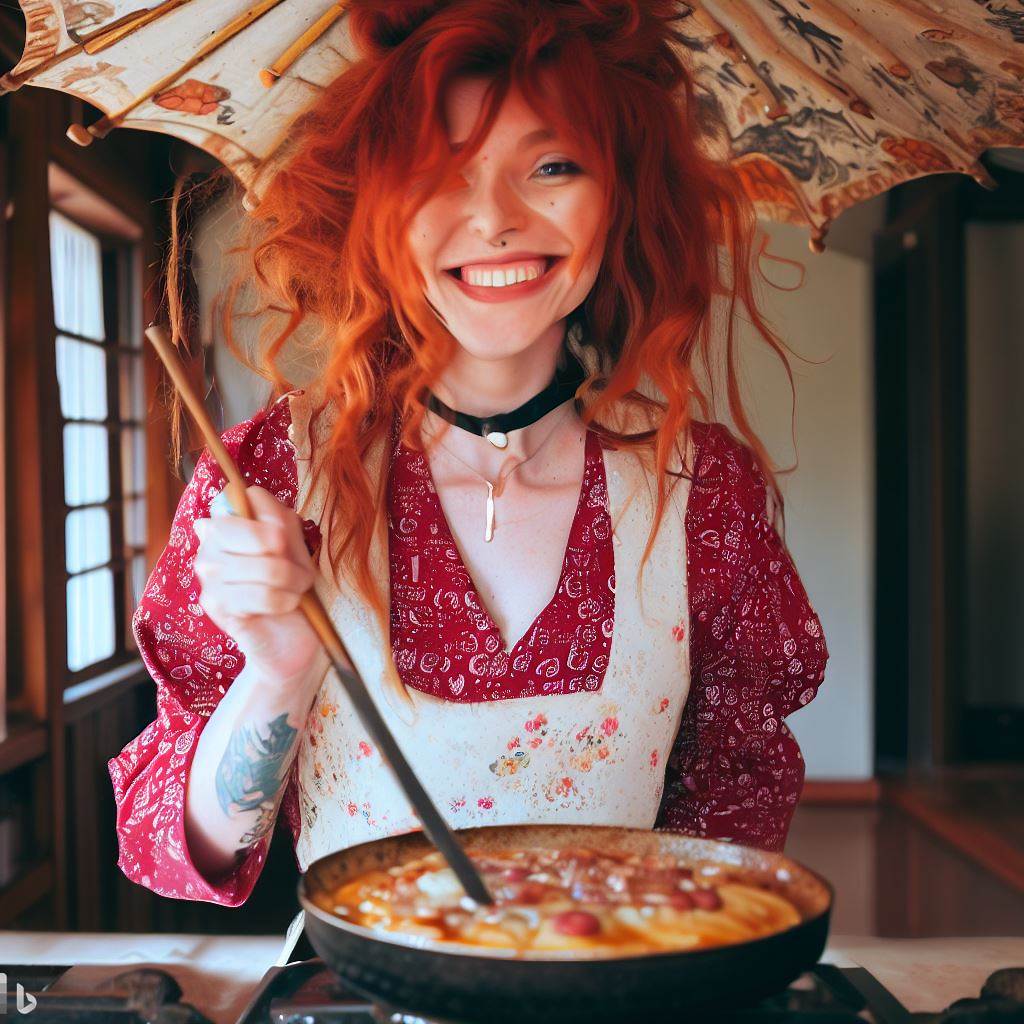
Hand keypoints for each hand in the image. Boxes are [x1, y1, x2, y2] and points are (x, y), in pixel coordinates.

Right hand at [194, 486, 322, 684]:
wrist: (291, 639)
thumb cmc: (292, 588)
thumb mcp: (295, 548)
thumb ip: (279, 520)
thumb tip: (247, 492)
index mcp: (229, 520)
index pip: (251, 497)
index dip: (281, 523)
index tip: (287, 545)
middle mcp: (210, 541)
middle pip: (262, 534)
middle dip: (290, 558)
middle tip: (298, 574)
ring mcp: (208, 572)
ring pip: (267, 568)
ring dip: (292, 584)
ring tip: (292, 592)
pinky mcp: (214, 603)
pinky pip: (261, 596)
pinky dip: (283, 602)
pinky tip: (281, 608)